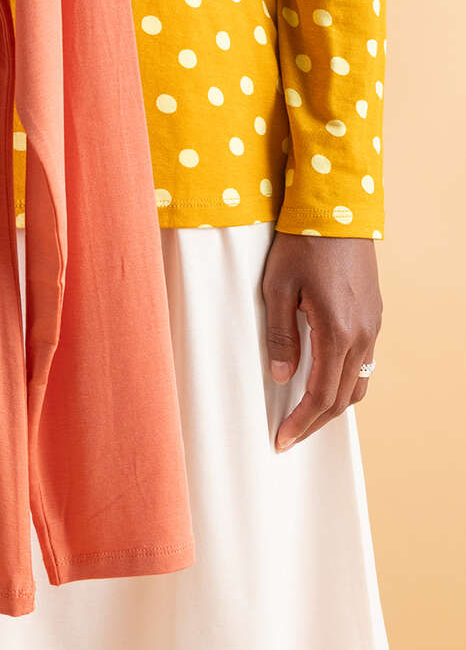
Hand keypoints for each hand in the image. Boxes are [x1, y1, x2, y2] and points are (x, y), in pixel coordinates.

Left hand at [261, 232, 382, 450]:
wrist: (337, 209)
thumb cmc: (301, 244)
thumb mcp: (277, 288)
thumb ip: (280, 336)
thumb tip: (283, 376)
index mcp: (337, 332)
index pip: (321, 395)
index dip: (301, 423)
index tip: (281, 440)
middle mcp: (362, 335)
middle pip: (343, 398)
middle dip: (315, 423)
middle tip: (289, 437)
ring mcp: (372, 325)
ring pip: (358, 381)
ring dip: (333, 405)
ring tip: (305, 416)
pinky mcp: (373, 315)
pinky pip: (364, 361)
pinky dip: (345, 381)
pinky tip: (325, 379)